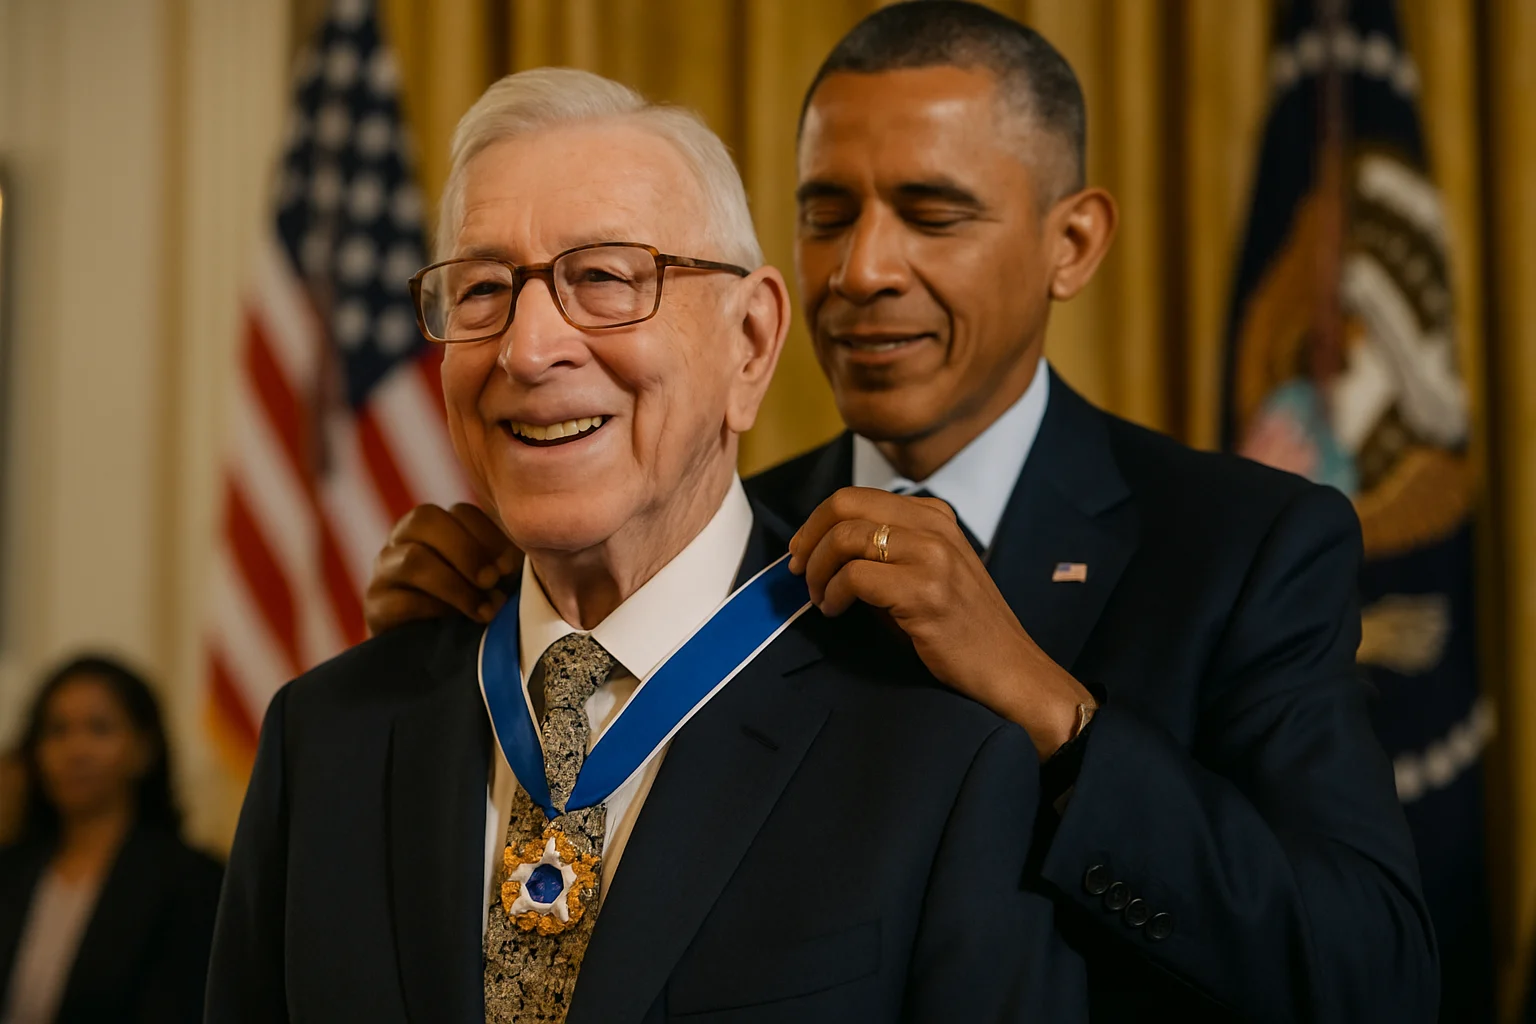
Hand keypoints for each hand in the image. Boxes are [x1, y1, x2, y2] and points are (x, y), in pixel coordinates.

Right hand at [364, 503, 521, 635]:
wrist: (435, 658)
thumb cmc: (474, 608)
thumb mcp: (494, 582)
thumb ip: (503, 565)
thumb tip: (514, 564)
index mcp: (439, 525)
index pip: (460, 512)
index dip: (488, 536)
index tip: (510, 566)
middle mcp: (405, 538)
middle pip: (425, 519)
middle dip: (466, 551)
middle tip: (492, 581)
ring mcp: (385, 570)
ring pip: (412, 559)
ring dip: (455, 585)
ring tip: (484, 610)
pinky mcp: (375, 606)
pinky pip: (399, 600)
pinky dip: (434, 611)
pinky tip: (455, 625)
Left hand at [787, 487, 1092, 758]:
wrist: (1010, 671)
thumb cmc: (960, 631)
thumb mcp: (925, 574)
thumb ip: (883, 552)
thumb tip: (819, 549)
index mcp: (934, 516)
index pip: (856, 496)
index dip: (816, 522)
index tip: (801, 552)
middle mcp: (934, 526)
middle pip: (845, 505)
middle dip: (809, 538)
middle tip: (798, 571)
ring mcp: (933, 556)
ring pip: (846, 537)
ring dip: (818, 570)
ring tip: (820, 598)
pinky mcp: (926, 591)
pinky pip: (856, 576)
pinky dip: (832, 594)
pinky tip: (835, 611)